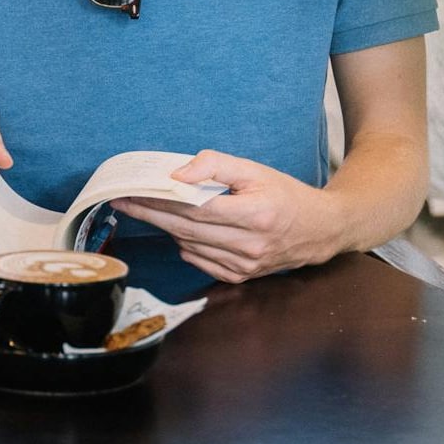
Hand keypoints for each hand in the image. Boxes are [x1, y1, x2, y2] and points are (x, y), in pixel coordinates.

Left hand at [110, 150, 345, 284]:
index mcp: (255, 215)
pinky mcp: (240, 277)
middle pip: (185, 229)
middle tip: (124, 201)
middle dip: (150, 214)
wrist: (319, 230)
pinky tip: (180, 229)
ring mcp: (245, 266)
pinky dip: (185, 244)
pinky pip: (200, 261)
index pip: (194, 209)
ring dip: (164, 228)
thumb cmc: (285, 195)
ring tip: (146, 210)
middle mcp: (250, 245)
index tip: (133, 192)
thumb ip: (215, 166)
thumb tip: (178, 175)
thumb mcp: (254, 170)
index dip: (160, 201)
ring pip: (189, 246)